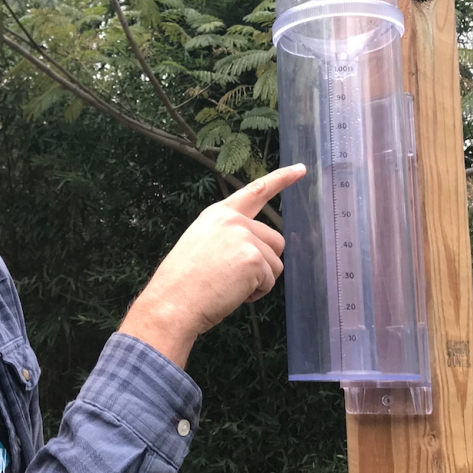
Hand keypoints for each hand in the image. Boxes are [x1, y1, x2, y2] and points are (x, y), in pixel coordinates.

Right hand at [119, 164, 306, 367]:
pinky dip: (256, 293)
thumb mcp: (201, 243)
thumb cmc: (182, 283)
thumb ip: (229, 237)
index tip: (300, 169)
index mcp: (218, 214)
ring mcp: (245, 238)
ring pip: (275, 263)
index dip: (281, 179)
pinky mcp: (254, 259)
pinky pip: (270, 281)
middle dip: (263, 264)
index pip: (256, 191)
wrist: (172, 302)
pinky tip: (232, 294)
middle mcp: (233, 220)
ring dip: (260, 281)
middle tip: (233, 278)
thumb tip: (254, 250)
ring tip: (229, 286)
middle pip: (275, 240)